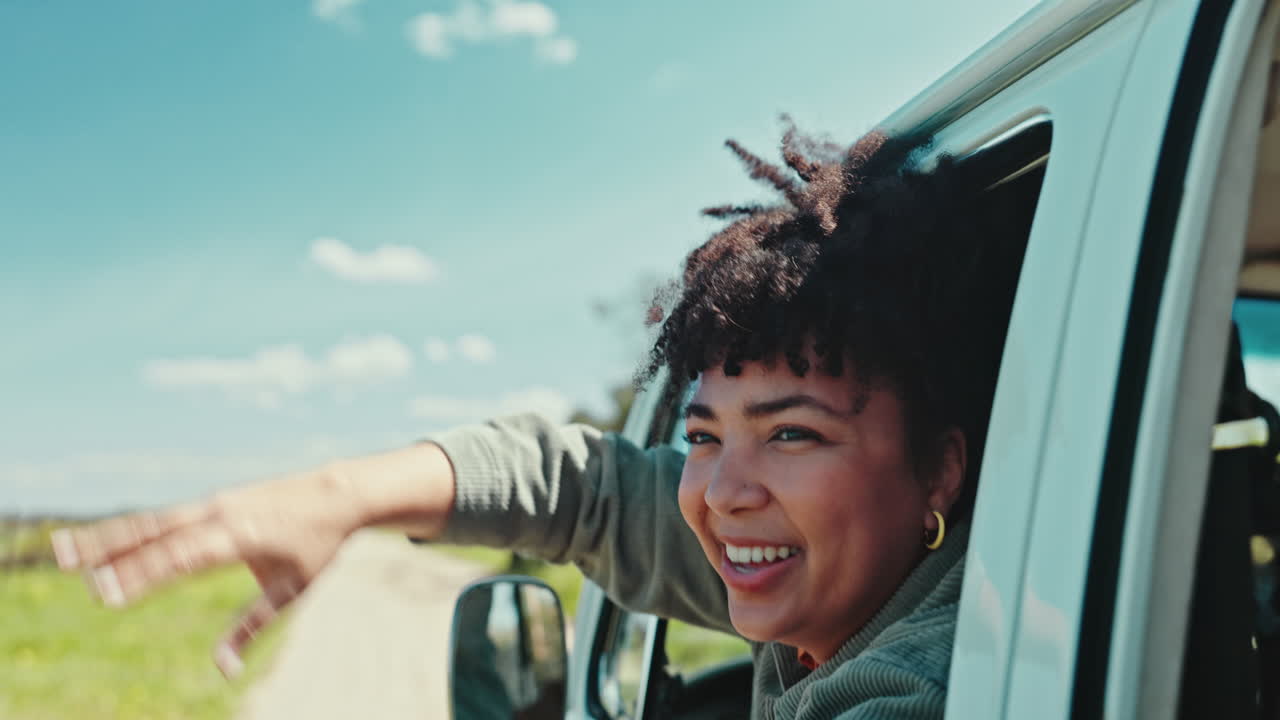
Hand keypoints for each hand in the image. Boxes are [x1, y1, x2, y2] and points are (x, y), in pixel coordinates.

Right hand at [50, 466, 364, 678]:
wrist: (338, 493)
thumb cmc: (317, 547)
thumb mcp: (291, 592)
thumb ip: (252, 628)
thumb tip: (224, 671)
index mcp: (239, 535)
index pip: (180, 558)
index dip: (140, 575)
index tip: (103, 593)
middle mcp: (220, 513)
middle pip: (155, 531)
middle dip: (108, 549)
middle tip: (64, 563)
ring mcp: (215, 503)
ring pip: (153, 521)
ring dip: (108, 534)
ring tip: (63, 548)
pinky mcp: (213, 501)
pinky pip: (167, 517)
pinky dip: (133, 528)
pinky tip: (102, 542)